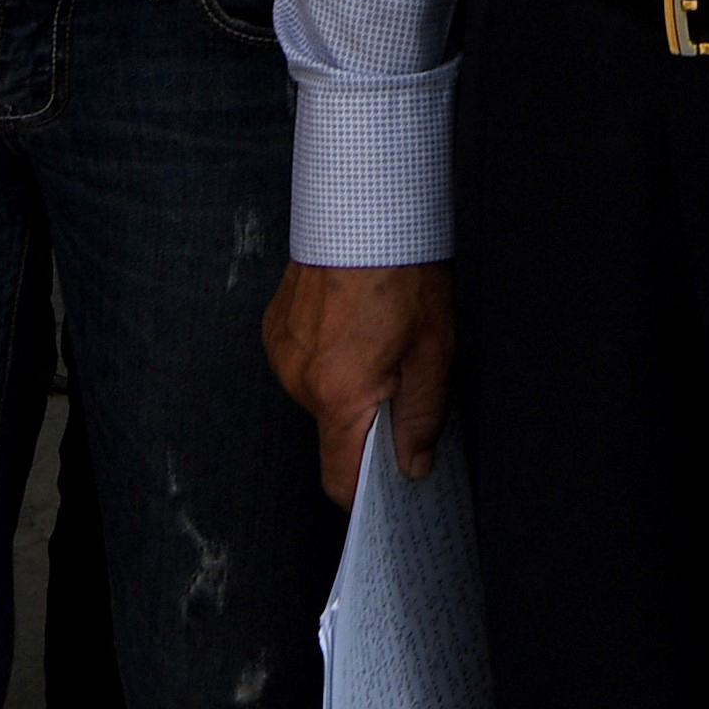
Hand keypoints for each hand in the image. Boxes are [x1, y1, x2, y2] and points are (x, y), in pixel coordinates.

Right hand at [263, 260, 454, 507]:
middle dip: (367, 420)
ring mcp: (282, 355)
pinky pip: (303, 364)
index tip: (387, 492)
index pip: (340, 479)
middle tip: (402, 384)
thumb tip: (415, 467)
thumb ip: (422, 419)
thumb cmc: (403, 276)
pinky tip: (353, 326)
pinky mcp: (275, 330)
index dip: (364, 496)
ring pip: (319, 395)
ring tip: (380, 343)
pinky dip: (328, 358)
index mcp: (339, 397)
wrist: (364, 213)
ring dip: (347, 385)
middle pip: (333, 431)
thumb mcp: (433, 354)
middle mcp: (300, 382)